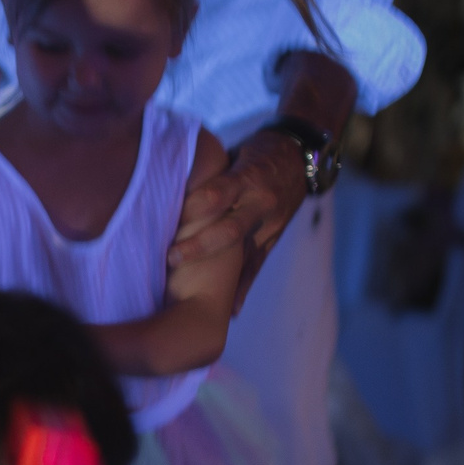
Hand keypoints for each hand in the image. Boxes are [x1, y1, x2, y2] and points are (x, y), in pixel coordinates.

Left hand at [167, 129, 307, 310]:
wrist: (299, 159)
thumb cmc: (254, 154)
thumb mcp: (233, 154)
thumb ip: (206, 171)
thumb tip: (164, 179)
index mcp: (248, 178)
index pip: (218, 194)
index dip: (192, 207)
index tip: (167, 216)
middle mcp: (260, 203)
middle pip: (229, 229)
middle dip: (200, 245)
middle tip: (171, 258)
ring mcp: (268, 224)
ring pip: (242, 253)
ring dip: (218, 276)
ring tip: (192, 294)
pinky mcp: (272, 239)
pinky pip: (256, 267)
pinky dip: (242, 289)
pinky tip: (230, 311)